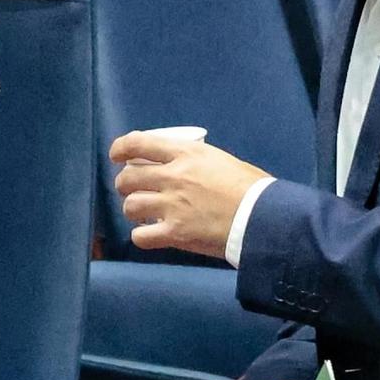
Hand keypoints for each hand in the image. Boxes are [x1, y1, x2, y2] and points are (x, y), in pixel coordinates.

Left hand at [108, 132, 269, 260]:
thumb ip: (195, 162)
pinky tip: (152, 235)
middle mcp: (173, 177)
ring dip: (133, 210)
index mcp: (186, 153)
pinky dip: (142, 236)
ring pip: (130, 206)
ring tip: (144, 214)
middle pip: (128, 178)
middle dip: (125, 185)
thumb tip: (182, 167)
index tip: (117, 155)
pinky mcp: (174, 233)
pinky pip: (140, 236)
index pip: (139, 143)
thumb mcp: (221, 160)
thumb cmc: (252, 187)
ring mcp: (171, 206)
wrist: (263, 217)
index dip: (121, 148)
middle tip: (134, 191)